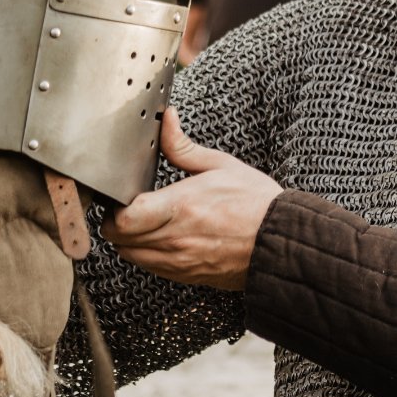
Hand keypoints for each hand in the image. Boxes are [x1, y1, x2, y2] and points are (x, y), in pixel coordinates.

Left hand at [102, 110, 281, 289]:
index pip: (123, 218)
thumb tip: (167, 121)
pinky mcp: (186, 275)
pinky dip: (147, 253)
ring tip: (146, 222)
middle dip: (117, 221)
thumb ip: (182, 147)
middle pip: (118, 239)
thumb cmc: (257, 204)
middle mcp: (176, 239)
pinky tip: (163, 237)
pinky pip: (150, 267)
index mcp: (181, 207)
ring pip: (130, 255)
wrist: (282, 241)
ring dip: (129, 239)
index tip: (122, 194)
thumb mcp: (221, 166)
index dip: (114, 206)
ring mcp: (180, 261)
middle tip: (130, 207)